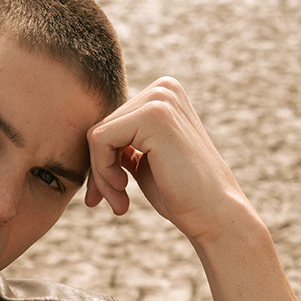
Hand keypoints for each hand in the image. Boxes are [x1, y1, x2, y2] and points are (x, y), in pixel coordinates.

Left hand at [85, 77, 249, 247]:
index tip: (112, 195)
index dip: (102, 163)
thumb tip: (87, 138)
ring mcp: (159, 98)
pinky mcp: (152, 115)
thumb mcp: (144, 160)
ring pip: (96, 135)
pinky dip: (103, 171)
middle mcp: (162, 88)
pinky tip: (124, 189)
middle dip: (100, 172)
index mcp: (162, 95)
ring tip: (119, 202)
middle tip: (115, 203)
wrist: (213, 212)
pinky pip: (100, 140)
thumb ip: (122, 144)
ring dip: (101, 176)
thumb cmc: (180, 193)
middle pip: (100, 127)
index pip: (110, 123)